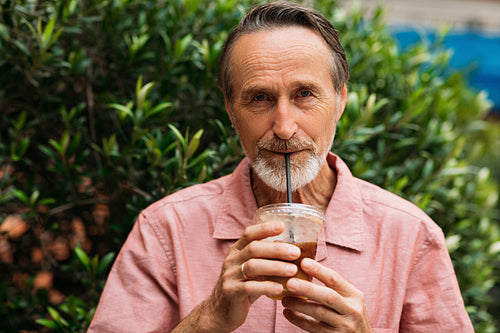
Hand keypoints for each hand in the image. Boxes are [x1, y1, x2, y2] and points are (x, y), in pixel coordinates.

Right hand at [176, 221, 300, 332]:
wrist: (220, 311)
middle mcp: (231, 260)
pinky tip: (280, 289)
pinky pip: (250, 287)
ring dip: (275, 267)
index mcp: (237, 251)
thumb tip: (294, 251)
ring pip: (253, 266)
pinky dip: (267, 287)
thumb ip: (266, 260)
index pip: (249, 234)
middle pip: (253, 248)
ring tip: (293, 270)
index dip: (265, 228)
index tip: (282, 226)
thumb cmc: (243, 287)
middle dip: (276, 249)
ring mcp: (229, 276)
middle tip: (296, 252)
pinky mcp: (231, 292)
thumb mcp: (252, 270)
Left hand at [281, 258, 373, 331]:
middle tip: (289, 283)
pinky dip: (298, 320)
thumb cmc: (347, 314)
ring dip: (299, 305)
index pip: (335, 279)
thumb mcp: (347, 299)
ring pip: (318, 313)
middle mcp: (352, 310)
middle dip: (307, 288)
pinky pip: (313, 328)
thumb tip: (303, 268)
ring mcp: (345, 325)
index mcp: (354, 295)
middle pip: (328, 296)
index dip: (319, 270)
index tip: (303, 262)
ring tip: (284, 299)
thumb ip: (331, 287)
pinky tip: (288, 313)